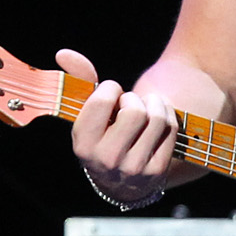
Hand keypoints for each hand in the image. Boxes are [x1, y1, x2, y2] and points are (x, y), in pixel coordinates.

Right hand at [60, 47, 177, 204]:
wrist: (120, 182)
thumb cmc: (102, 136)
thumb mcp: (86, 115)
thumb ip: (80, 81)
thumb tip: (64, 53)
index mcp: (83, 144)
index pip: (104, 99)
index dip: (111, 89)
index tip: (111, 94)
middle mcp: (107, 160)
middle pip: (134, 110)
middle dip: (134, 99)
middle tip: (129, 104)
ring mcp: (134, 168)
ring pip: (157, 117)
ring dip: (154, 104)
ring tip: (145, 109)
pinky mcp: (157, 171)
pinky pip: (171, 128)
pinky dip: (168, 116)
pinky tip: (157, 120)